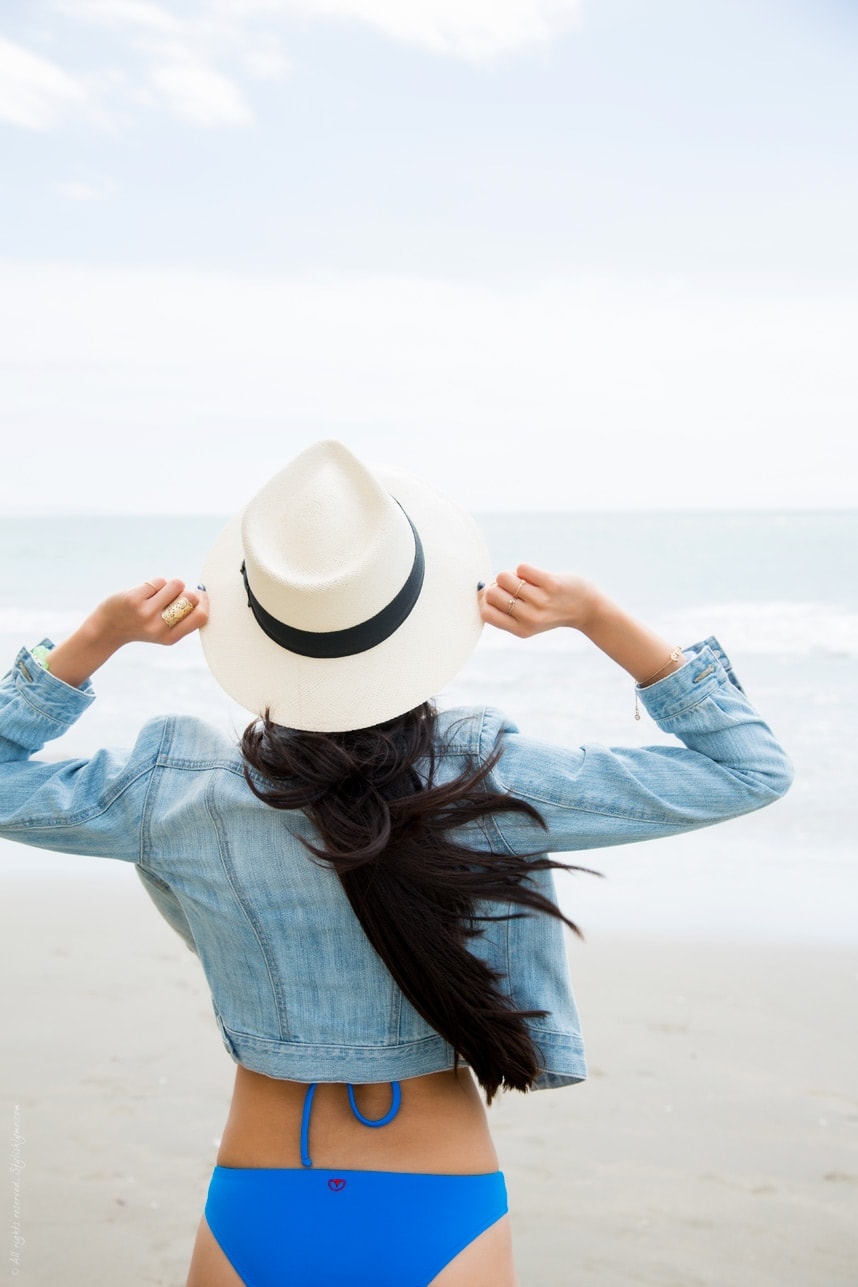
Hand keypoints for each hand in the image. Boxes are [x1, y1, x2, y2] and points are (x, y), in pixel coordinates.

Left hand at [90, 577, 207, 648]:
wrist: (107, 629)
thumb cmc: (142, 626)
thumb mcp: (164, 631)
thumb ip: (183, 618)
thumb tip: (202, 592)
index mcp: (170, 637)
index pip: (200, 616)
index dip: (203, 602)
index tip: (199, 595)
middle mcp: (159, 627)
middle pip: (190, 597)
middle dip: (185, 592)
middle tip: (172, 598)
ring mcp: (146, 612)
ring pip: (176, 584)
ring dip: (171, 585)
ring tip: (159, 594)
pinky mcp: (134, 599)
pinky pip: (159, 581)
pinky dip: (156, 583)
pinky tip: (146, 592)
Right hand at [480, 562, 685, 687]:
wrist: (587, 608)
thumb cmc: (551, 610)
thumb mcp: (528, 620)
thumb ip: (505, 609)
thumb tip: (480, 587)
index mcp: (521, 630)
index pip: (485, 613)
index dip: (485, 600)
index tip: (496, 595)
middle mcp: (529, 618)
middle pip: (492, 593)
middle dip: (498, 585)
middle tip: (513, 587)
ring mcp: (541, 601)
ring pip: (505, 577)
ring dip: (511, 574)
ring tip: (524, 581)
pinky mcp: (551, 584)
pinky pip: (522, 568)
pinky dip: (525, 569)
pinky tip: (535, 576)